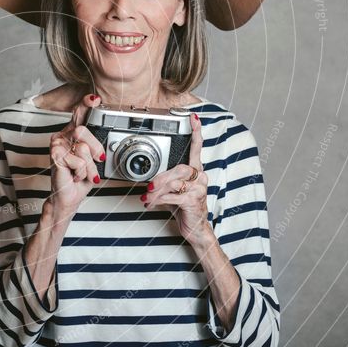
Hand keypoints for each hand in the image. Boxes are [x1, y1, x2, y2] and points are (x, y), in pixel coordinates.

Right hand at [47, 93, 105, 220]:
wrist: (69, 197)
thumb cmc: (80, 178)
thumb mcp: (93, 160)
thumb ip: (95, 147)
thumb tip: (102, 143)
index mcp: (72, 133)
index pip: (78, 113)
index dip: (86, 103)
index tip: (94, 99)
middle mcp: (63, 136)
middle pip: (84, 130)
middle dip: (95, 149)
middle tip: (97, 160)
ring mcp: (57, 144)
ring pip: (83, 148)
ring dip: (89, 166)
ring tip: (83, 173)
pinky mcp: (55, 155)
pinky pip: (78, 161)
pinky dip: (81, 172)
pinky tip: (74, 175)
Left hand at [140, 113, 212, 245]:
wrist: (195, 228)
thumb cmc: (184, 207)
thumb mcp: (173, 190)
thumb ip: (165, 180)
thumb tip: (148, 178)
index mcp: (196, 171)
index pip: (197, 148)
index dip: (195, 132)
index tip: (193, 118)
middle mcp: (200, 177)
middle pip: (178, 168)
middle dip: (160, 178)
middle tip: (148, 186)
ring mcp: (199, 189)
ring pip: (173, 182)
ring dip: (156, 191)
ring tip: (147, 197)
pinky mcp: (194, 200)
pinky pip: (173, 196)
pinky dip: (158, 199)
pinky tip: (151, 203)